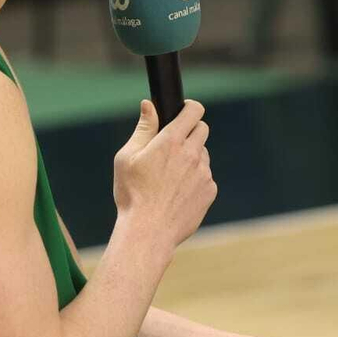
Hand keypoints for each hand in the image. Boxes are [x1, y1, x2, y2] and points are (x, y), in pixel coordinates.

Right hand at [113, 99, 215, 247]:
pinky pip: (206, 177)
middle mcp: (192, 154)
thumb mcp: (127, 157)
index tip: (184, 112)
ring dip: (192, 157)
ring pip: (203, 155)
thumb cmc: (132, 194)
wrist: (148, 231)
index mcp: (171, 141)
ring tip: (171, 176)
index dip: (189, 108)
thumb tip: (149, 105)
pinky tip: (177, 192)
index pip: (193, 111)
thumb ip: (143, 128)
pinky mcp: (210, 191)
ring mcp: (204, 173)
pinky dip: (196, 179)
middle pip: (202, 130)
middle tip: (173, 146)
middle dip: (190, 132)